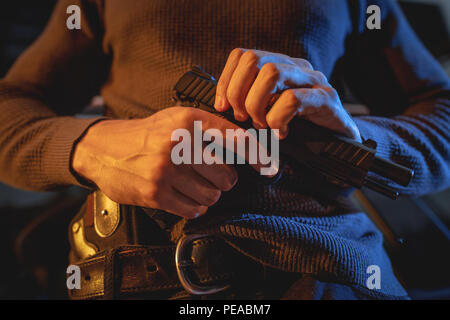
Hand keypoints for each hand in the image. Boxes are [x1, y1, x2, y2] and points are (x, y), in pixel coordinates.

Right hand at [72, 107, 243, 218]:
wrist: (103, 149)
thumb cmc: (147, 134)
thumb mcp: (176, 118)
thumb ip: (208, 127)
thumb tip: (246, 145)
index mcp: (188, 120)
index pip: (235, 139)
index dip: (257, 155)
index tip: (269, 166)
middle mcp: (178, 142)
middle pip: (226, 175)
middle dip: (225, 180)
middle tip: (215, 176)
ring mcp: (166, 170)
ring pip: (211, 195)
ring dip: (208, 194)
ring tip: (194, 184)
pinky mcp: (156, 193)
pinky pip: (193, 209)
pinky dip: (194, 206)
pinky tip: (185, 196)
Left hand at [214, 48, 360, 140]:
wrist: (341, 145)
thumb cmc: (300, 131)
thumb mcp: (268, 115)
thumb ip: (248, 106)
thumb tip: (221, 106)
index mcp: (278, 67)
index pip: (242, 55)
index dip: (226, 81)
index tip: (223, 106)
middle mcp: (295, 68)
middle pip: (253, 58)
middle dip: (238, 92)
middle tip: (243, 117)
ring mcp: (312, 81)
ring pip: (272, 72)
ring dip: (257, 104)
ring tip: (262, 125)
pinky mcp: (326, 99)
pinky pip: (293, 99)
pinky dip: (279, 119)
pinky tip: (282, 133)